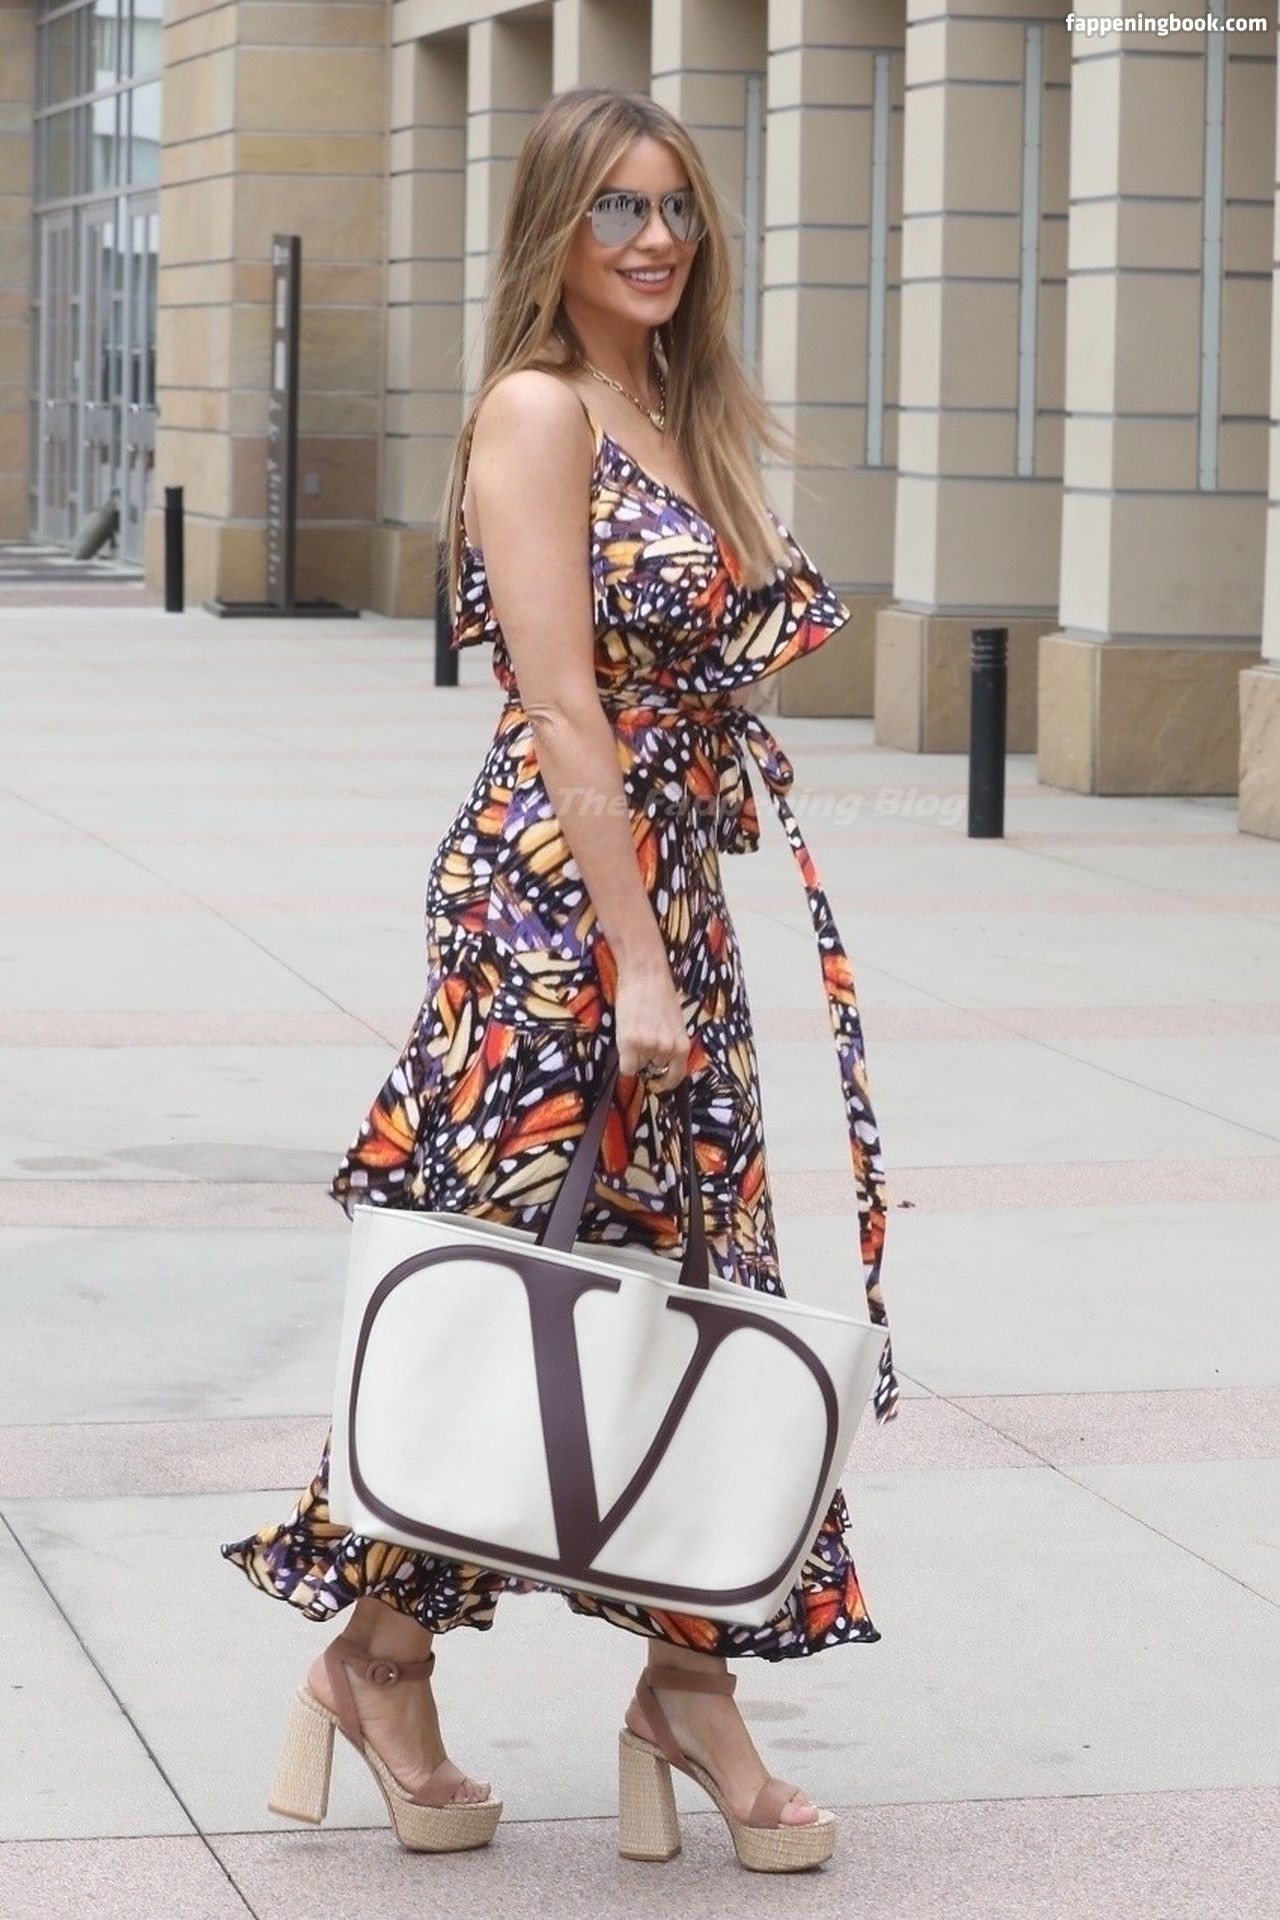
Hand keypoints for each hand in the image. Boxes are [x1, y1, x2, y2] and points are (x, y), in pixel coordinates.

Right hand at [613, 959, 690, 1094]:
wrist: (645, 975)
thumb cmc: (660, 994)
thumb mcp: (675, 1023)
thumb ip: (671, 1043)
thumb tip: (663, 1062)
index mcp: (682, 1045)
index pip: (677, 1076)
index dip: (666, 1082)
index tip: (660, 1083)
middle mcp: (667, 1050)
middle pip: (653, 1068)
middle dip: (648, 1057)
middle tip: (644, 1035)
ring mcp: (647, 1047)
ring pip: (638, 1065)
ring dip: (635, 1054)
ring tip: (636, 1029)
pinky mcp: (629, 1043)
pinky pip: (626, 1067)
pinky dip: (624, 1059)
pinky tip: (626, 1039)